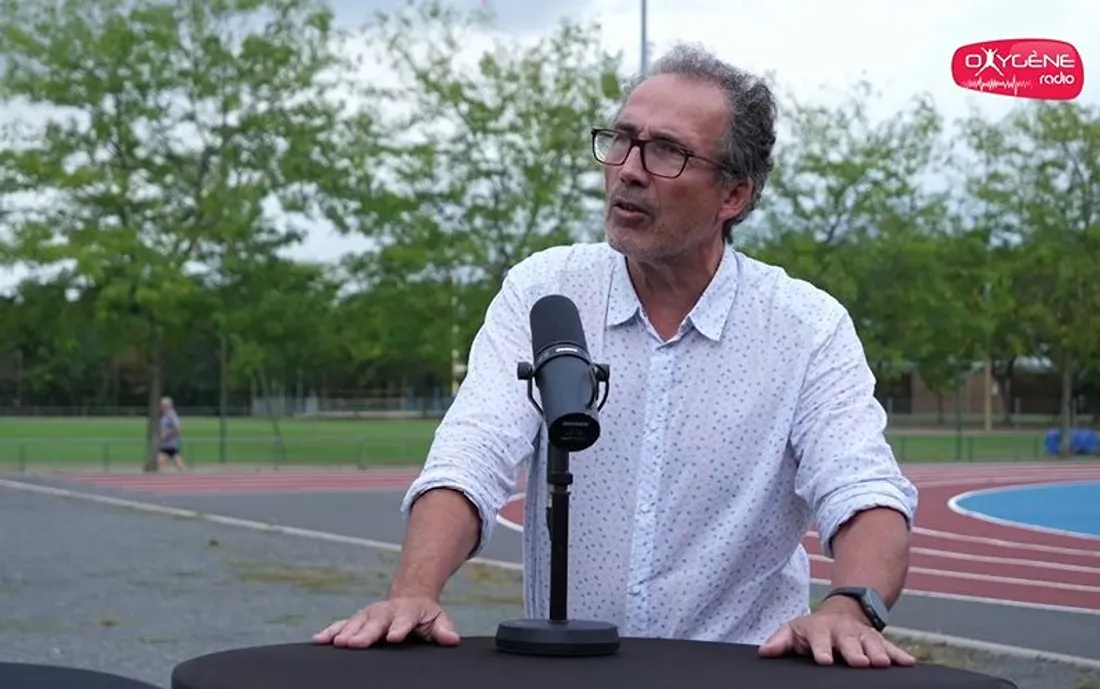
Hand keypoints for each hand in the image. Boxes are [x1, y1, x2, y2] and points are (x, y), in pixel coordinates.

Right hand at [312, 596, 459, 648]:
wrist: (409, 596)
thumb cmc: (423, 615)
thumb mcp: (438, 619)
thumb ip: (443, 629)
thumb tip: (452, 639)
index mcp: (407, 612)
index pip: (404, 620)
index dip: (399, 628)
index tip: (394, 638)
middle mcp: (386, 612)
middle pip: (375, 622)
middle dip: (365, 633)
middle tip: (355, 643)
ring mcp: (370, 614)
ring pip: (356, 622)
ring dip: (345, 632)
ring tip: (337, 643)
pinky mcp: (358, 619)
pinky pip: (342, 624)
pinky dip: (330, 631)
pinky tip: (319, 640)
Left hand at [758, 600, 915, 667]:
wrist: (840, 613)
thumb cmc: (813, 629)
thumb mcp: (794, 630)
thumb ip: (780, 641)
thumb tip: (764, 652)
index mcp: (821, 630)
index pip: (819, 640)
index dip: (821, 650)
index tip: (824, 661)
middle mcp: (843, 632)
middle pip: (849, 642)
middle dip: (855, 652)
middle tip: (860, 662)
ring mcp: (862, 635)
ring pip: (871, 643)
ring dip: (878, 653)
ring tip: (883, 663)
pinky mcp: (877, 640)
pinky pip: (890, 646)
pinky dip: (899, 654)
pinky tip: (908, 663)